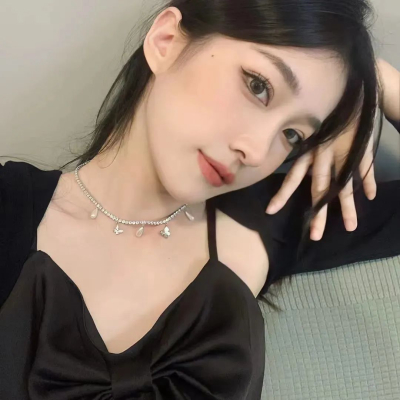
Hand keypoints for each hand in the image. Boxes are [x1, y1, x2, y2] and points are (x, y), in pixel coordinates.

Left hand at [265, 119, 375, 240]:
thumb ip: (307, 155)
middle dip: (318, 213)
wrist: (349, 91)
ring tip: (351, 227)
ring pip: (344, 184)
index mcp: (308, 152)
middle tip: (315, 236)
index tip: (270, 211)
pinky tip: (371, 196)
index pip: (292, 177)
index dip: (283, 194)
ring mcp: (343, 153)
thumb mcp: (311, 134)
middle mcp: (323, 155)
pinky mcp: (361, 148)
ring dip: (347, 206)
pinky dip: (368, 180)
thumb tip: (302, 175)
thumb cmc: (326, 116)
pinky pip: (365, 166)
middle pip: (319, 188)